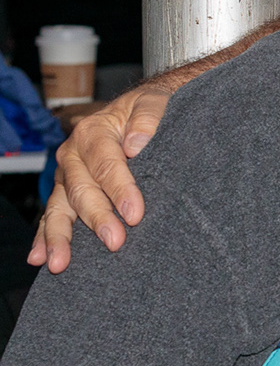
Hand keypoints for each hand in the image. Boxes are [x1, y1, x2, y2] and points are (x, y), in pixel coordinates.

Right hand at [29, 84, 172, 272]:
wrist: (134, 110)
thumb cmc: (146, 109)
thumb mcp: (154, 102)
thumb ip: (149, 117)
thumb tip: (136, 144)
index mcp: (93, 132)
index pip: (107, 165)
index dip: (121, 190)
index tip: (135, 213)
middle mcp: (72, 155)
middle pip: (82, 190)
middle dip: (97, 218)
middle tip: (115, 241)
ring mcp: (66, 175)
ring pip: (59, 208)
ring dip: (60, 237)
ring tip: (61, 263)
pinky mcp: (66, 192)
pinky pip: (52, 215)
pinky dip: (45, 237)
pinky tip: (40, 258)